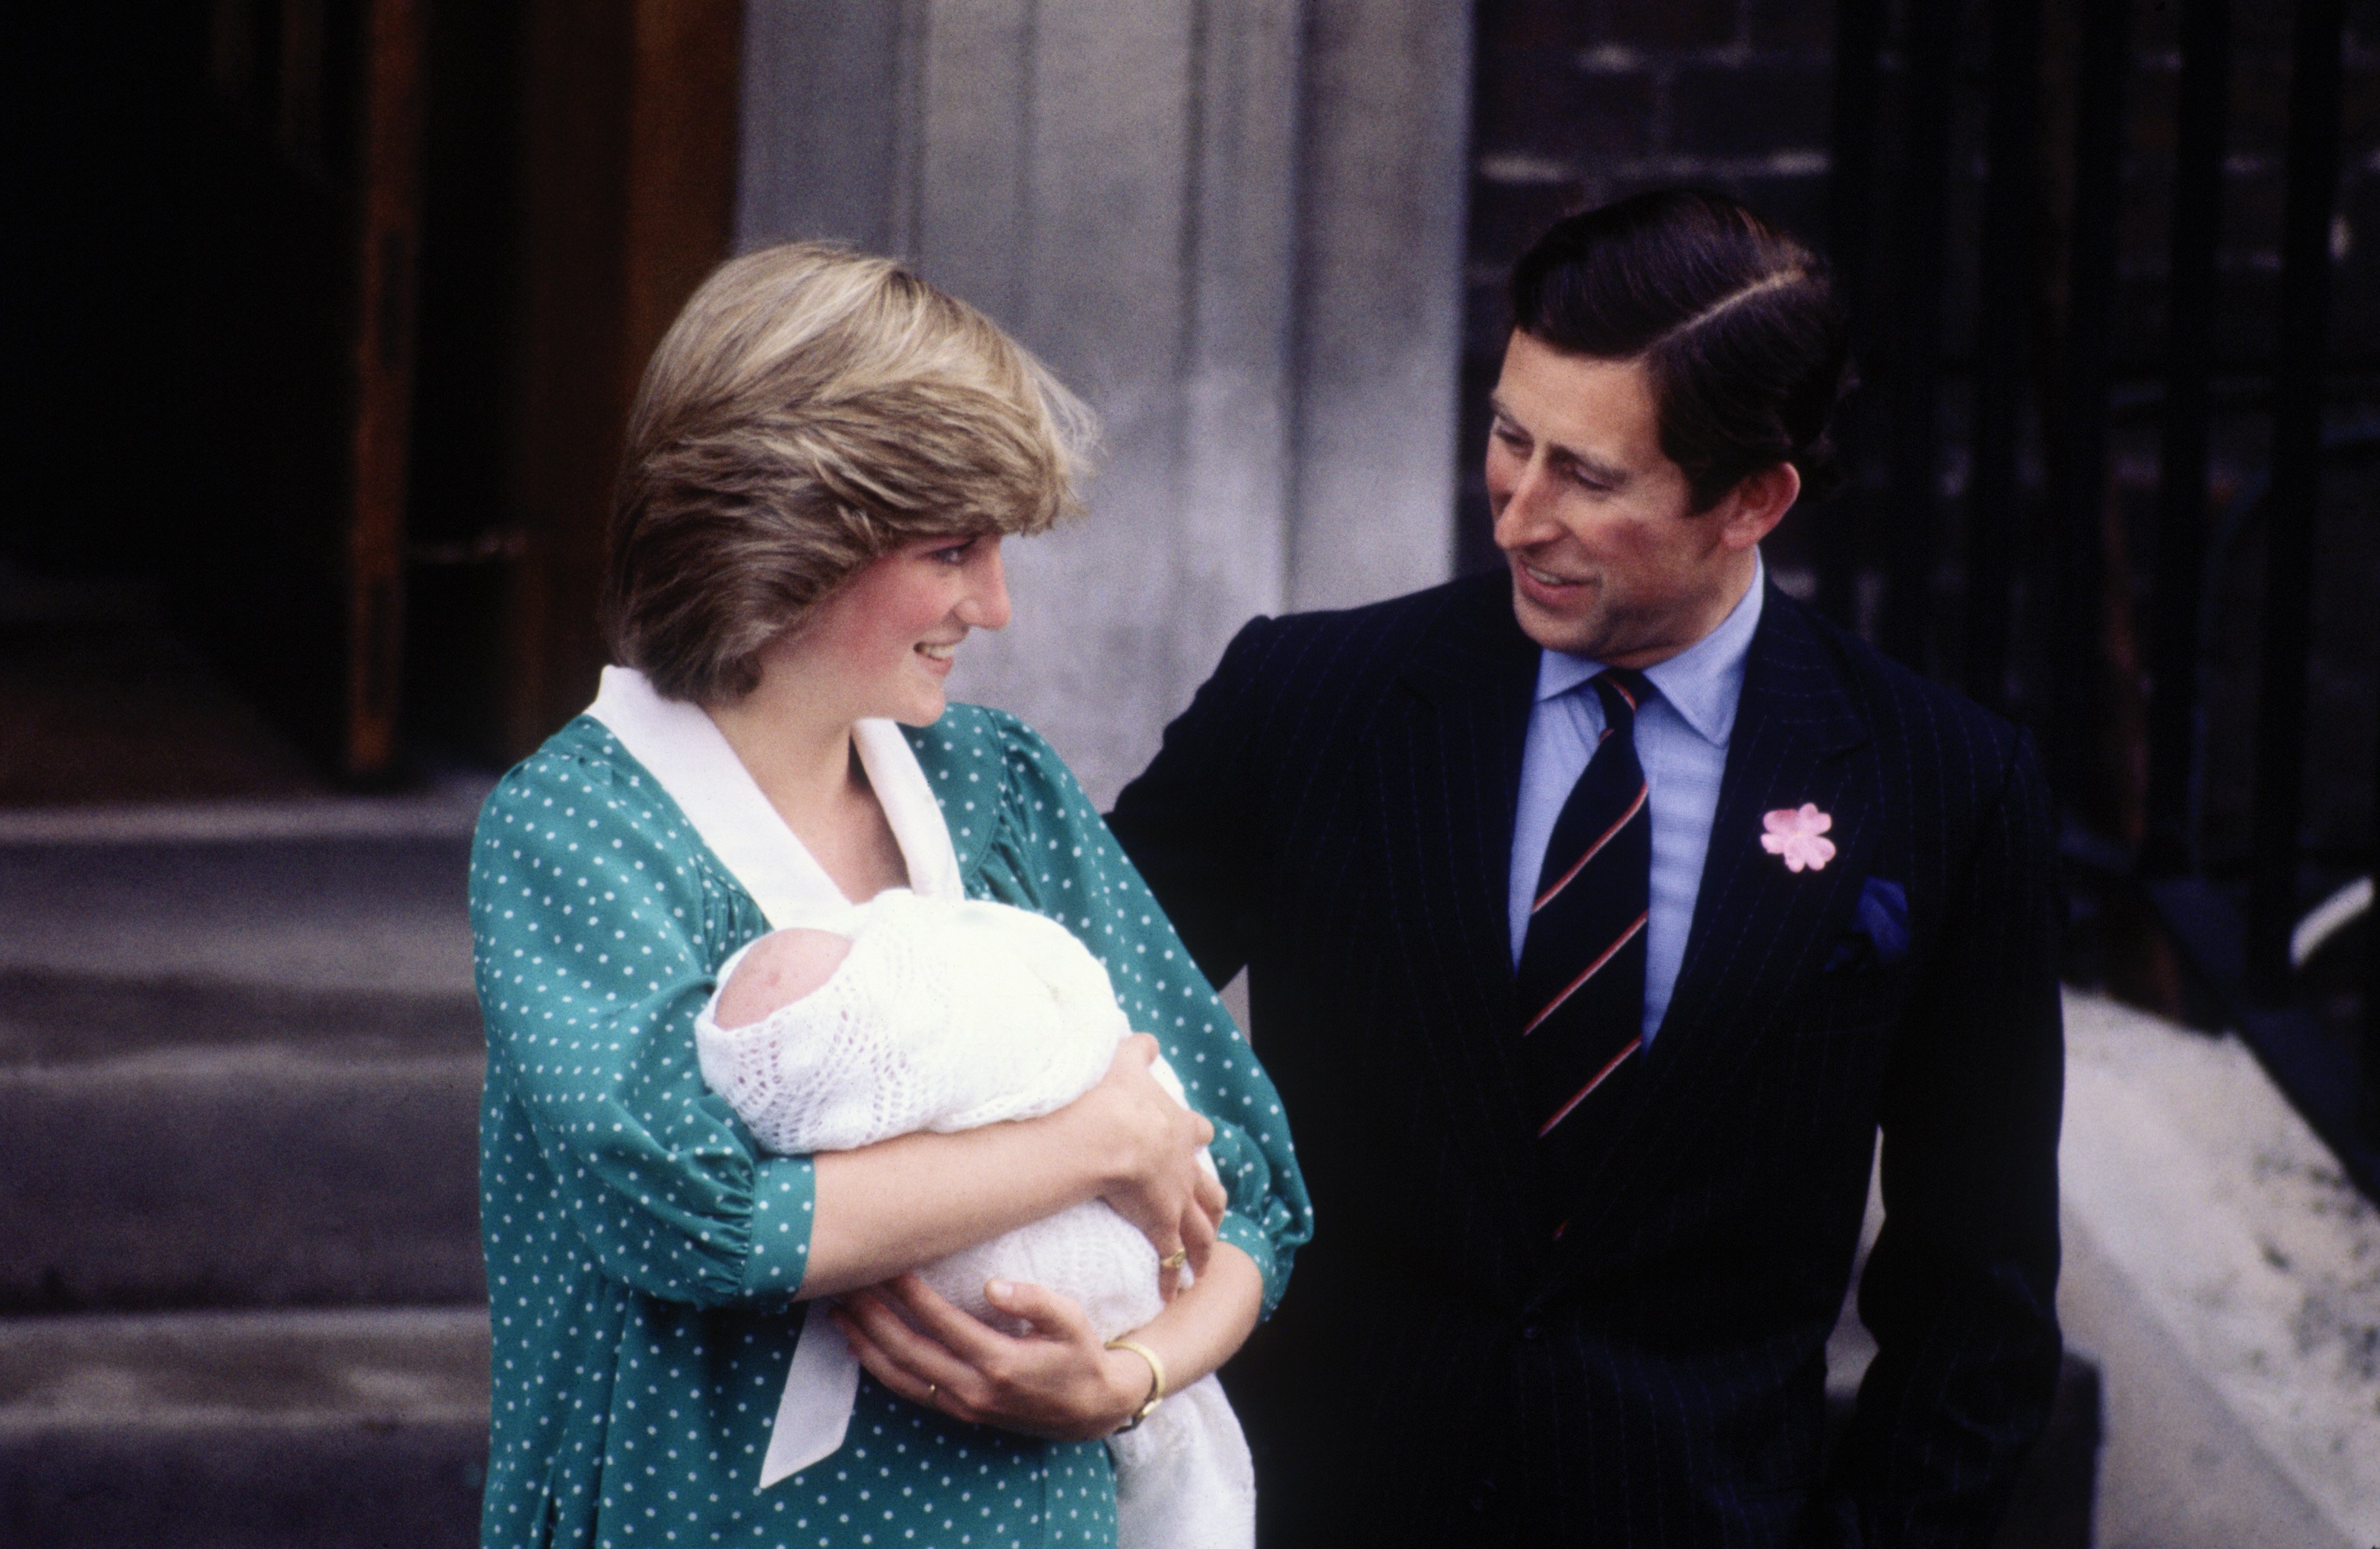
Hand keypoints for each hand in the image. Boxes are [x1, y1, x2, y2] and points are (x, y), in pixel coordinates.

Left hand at [829, 1274, 1151, 1441]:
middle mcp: (974, 1388)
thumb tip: (993, 1285)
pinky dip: (879, 1368)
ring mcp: (963, 1405)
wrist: (1092, 1410)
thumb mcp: (1073, 1322)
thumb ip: (1036, 1301)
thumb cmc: (1081, 1355)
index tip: (888, 1263)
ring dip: (865, 1343)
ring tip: (837, 1313)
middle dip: (873, 1314)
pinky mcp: (959, 1412)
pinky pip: (909, 1391)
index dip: (910, 1293)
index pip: (942, 1323)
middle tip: (848, 1281)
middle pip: (909, 1349)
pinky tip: (860, 1346)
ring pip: (900, 1376)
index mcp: (1001, 1362)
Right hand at [1068, 1035, 1227, 1298]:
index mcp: (1179, 1130)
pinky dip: (1173, 1279)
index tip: (1199, 1140)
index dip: (1197, 1136)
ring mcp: (1177, 1200)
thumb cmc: (1116, 1097)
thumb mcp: (1127, 1063)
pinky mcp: (1161, 1226)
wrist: (1112, 1133)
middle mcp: (1185, 1168)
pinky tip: (1172, 1295)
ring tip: (1203, 1270)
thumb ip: (1137, 1050)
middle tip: (1214, 1217)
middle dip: (1213, 1206)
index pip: (1196, 1132)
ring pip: (1200, 1231)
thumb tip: (1146, 1039)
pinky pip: (1171, 1259)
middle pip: (1210, 1191)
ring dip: (1203, 1251)